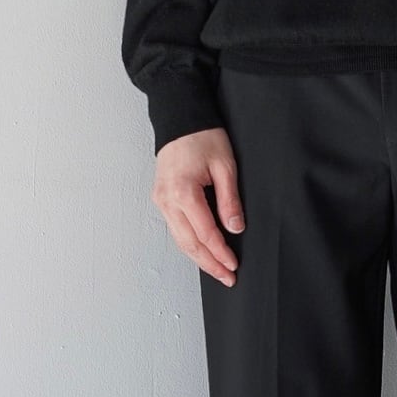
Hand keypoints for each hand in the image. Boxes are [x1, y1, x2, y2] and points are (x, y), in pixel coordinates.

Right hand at [151, 127, 244, 285]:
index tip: (234, 265)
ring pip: (180, 239)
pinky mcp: (161, 199)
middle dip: (209, 264)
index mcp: (183, 192)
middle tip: (227, 278)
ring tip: (217, 270)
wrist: (180, 118)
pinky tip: (202, 252)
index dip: (221, 253)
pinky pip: (175, 228)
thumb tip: (235, 228)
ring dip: (199, 258)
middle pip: (189, 243)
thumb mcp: (225, 166)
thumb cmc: (202, 136)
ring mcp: (161, 200)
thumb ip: (230, 200)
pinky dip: (189, 243)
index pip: (205, 233)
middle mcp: (167, 200)